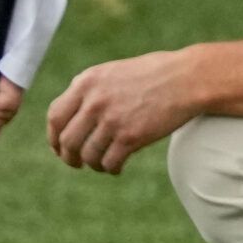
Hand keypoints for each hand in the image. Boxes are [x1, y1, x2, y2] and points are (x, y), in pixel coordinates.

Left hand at [48, 50, 198, 173]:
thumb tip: (73, 116)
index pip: (55, 116)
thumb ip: (91, 91)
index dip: (54, 137)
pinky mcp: (130, 137)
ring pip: (87, 155)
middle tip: (76, 163)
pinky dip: (110, 169)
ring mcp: (112, 120)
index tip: (60, 147)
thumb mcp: (114, 72)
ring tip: (101, 166)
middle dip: (69, 157)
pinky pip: (109, 162)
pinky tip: (117, 168)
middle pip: (67, 140)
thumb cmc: (155, 74)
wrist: (188, 79)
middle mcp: (94, 101)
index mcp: (86, 82)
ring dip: (92, 165)